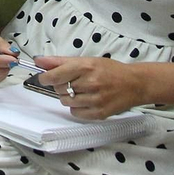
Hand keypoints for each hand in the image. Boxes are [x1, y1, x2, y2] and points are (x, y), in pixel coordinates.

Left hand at [33, 55, 151, 120]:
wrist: (134, 84)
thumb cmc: (110, 70)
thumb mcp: (87, 60)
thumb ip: (61, 61)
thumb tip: (39, 61)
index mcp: (86, 67)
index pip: (55, 76)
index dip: (46, 78)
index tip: (45, 78)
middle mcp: (90, 83)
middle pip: (59, 89)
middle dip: (61, 86)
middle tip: (73, 82)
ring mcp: (95, 100)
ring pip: (66, 102)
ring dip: (68, 97)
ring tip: (81, 91)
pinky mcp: (99, 113)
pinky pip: (75, 113)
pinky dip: (77, 108)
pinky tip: (86, 100)